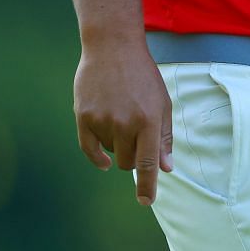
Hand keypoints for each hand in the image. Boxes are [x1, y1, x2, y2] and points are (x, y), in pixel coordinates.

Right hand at [73, 38, 172, 204]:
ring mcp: (102, 120)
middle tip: (136, 137)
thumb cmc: (143, 77)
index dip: (148, 186)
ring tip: (121, 119)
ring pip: (110, 154)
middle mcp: (125, 123)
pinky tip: (104, 159)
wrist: (113, 48)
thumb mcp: (162, 103)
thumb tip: (166, 168)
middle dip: (133, 157)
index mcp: (149, 120)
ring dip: (117, 146)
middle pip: (127, 162)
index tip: (147, 202)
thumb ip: (164, 137)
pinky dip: (97, 157)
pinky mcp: (83, 116)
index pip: (148, 163)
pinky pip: (89, 149)